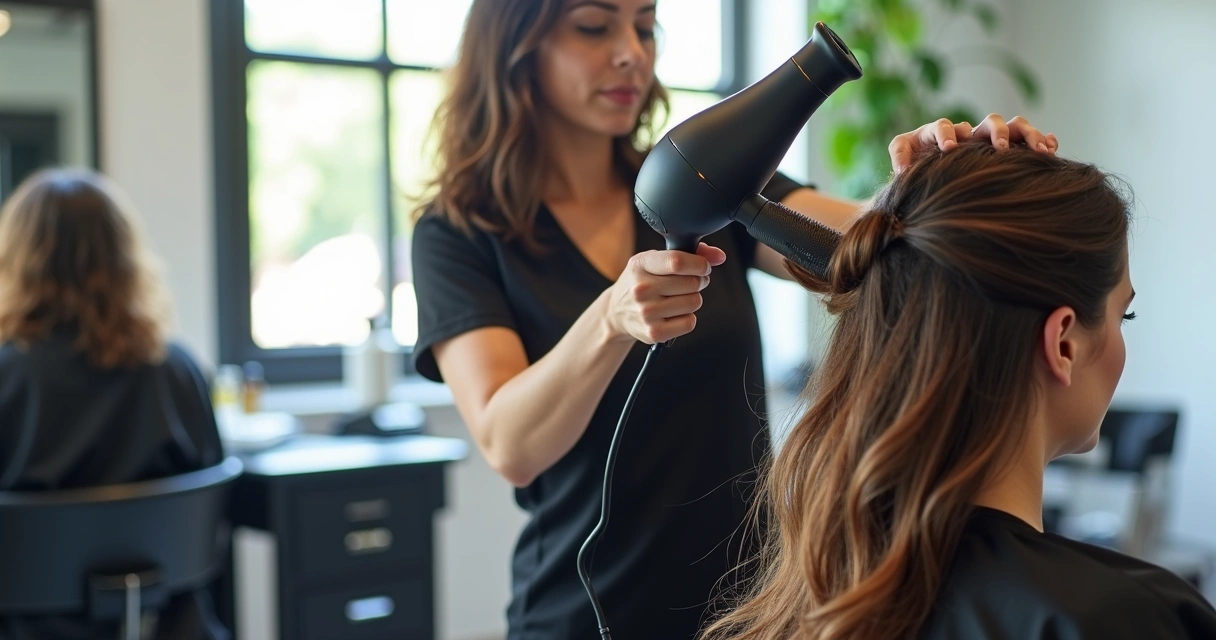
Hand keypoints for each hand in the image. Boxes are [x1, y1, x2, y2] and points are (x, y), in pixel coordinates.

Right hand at [604, 243, 724, 343]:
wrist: (616, 312)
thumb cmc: (642, 282)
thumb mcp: (655, 261)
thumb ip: (689, 253)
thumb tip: (719, 256)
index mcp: (641, 264)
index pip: (677, 262)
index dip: (699, 264)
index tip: (703, 266)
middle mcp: (641, 289)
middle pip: (692, 283)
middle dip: (698, 281)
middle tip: (687, 284)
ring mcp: (646, 312)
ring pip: (694, 302)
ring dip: (692, 300)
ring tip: (677, 298)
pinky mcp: (654, 333)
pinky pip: (689, 323)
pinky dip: (687, 318)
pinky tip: (673, 314)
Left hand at [889, 114, 1058, 172]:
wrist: (928, 177)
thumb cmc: (915, 169)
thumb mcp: (903, 162)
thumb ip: (901, 159)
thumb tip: (903, 172)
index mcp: (941, 134)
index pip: (943, 126)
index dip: (946, 134)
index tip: (950, 148)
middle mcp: (969, 134)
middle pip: (988, 122)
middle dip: (996, 132)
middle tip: (1000, 149)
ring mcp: (990, 140)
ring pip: (1013, 128)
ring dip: (1027, 136)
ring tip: (1040, 151)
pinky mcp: (1007, 149)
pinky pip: (1028, 140)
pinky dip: (1042, 139)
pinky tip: (1051, 149)